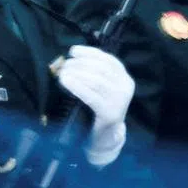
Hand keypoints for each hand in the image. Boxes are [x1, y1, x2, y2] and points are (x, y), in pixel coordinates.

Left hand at [57, 45, 134, 166]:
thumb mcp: (101, 89)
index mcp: (125, 78)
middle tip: (64, 65)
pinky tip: (65, 82)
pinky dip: (77, 87)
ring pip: (96, 81)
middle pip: (101, 69)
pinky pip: (91, 96)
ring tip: (62, 73)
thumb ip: (93, 74)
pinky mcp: (110, 113)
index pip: (108, 59)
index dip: (90, 53)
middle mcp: (126, 87)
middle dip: (80, 64)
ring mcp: (120, 101)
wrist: (106, 136)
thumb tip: (72, 59)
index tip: (73, 51)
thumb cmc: (99, 109)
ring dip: (77, 74)